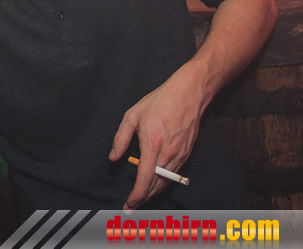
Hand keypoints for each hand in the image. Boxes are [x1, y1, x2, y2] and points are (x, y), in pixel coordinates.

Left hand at [108, 66, 203, 209]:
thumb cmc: (158, 102)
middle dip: (144, 199)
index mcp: (152, 144)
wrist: (188, 94)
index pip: (145, 179)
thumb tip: (114, 158)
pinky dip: (164, 184)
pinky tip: (156, 186)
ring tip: (142, 200)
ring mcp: (180, 155)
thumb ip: (121, 138)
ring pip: (166, 183)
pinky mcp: (187, 154)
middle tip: (132, 208)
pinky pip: (174, 175)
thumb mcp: (132, 115)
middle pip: (156, 186)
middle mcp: (168, 154)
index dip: (136, 195)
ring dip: (154, 194)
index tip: (129, 205)